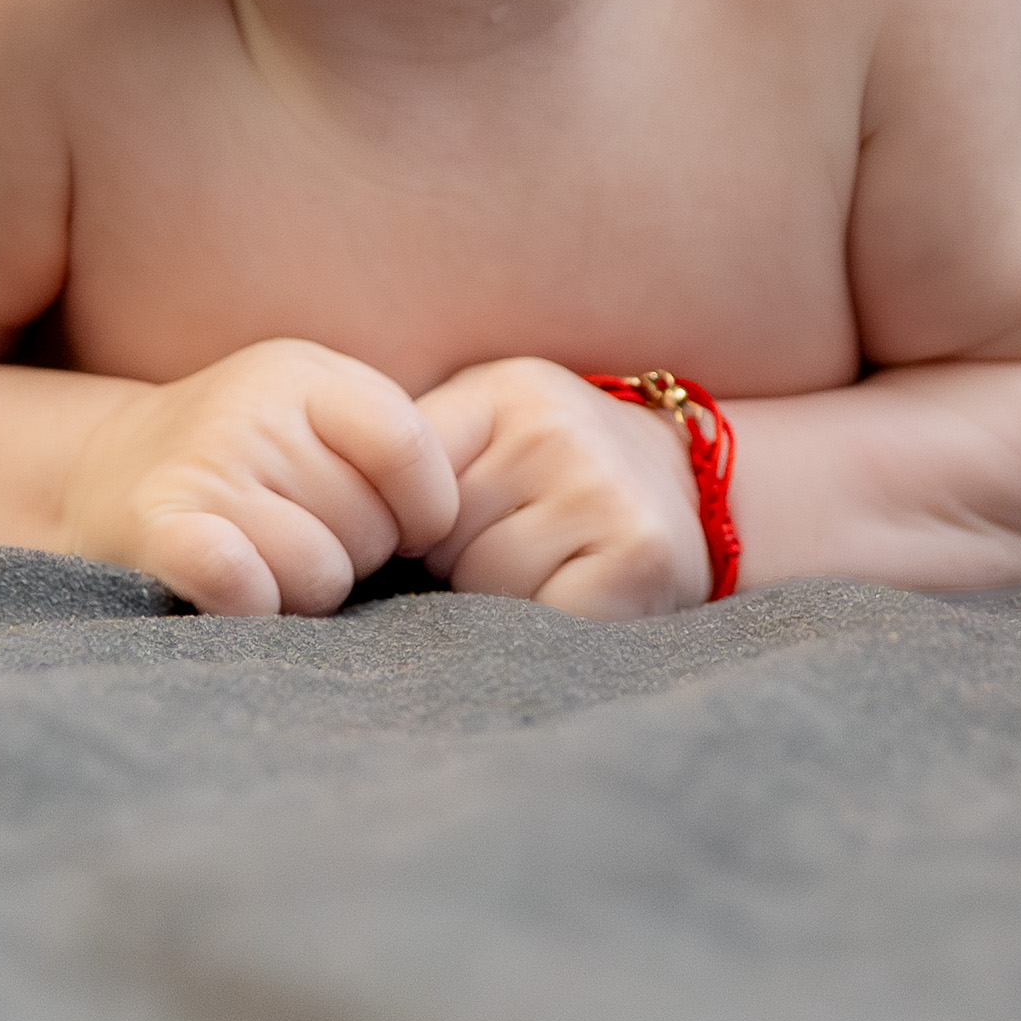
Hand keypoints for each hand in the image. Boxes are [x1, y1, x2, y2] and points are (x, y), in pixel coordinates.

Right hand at [62, 339, 458, 616]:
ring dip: (303, 594)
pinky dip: (251, 601)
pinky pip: (237, 577)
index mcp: (305, 375)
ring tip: (265, 564)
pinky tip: (241, 594)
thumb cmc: (243, 460)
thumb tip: (459, 519)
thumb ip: (389, 443)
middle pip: (369, 527)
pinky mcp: (155, 525)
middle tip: (303, 540)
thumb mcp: (312, 415)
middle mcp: (252, 410)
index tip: (406, 530)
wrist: (100, 472)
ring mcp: (202, 464)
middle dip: (353, 556)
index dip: (426, 508)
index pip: (408, 445)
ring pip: (319, 574)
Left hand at [417, 359, 709, 618]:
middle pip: (435, 542)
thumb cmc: (560, 468)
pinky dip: (545, 628)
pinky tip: (576, 595)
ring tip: (549, 569)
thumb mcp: (488, 431)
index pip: (398, 478)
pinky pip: (538, 623)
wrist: (694, 485)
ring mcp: (601, 491)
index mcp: (505, 393)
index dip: (406, 526)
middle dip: (456, 564)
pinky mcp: (639, 558)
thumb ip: (415, 457)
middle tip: (514, 547)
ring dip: (499, 601)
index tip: (430, 536)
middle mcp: (554, 430)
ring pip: (482, 587)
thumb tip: (325, 524)